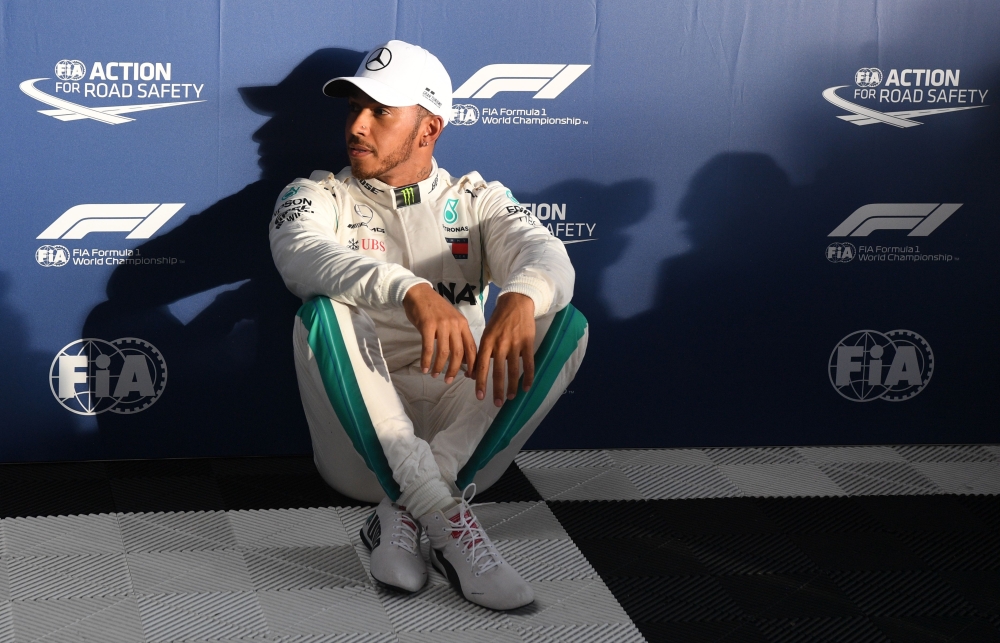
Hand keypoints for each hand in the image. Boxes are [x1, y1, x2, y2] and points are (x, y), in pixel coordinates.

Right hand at [403, 283, 476, 382]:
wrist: (418, 293)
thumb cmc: (435, 309)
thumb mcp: (451, 320)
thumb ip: (457, 336)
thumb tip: (463, 358)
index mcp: (463, 324)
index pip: (472, 347)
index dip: (472, 364)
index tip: (470, 377)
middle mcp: (455, 324)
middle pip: (459, 353)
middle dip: (455, 370)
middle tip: (449, 380)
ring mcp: (441, 324)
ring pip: (444, 352)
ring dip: (440, 367)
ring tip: (435, 375)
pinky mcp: (427, 325)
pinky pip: (428, 348)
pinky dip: (426, 360)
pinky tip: (424, 368)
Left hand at [474, 292, 534, 406]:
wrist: (516, 302)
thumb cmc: (499, 319)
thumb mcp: (487, 333)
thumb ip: (482, 353)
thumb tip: (474, 373)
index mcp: (487, 341)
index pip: (482, 366)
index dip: (481, 383)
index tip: (480, 397)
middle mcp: (500, 344)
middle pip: (498, 371)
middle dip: (497, 389)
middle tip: (497, 403)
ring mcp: (515, 343)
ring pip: (513, 370)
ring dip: (512, 386)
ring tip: (511, 397)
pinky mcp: (527, 342)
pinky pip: (529, 363)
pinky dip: (528, 376)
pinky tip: (527, 387)